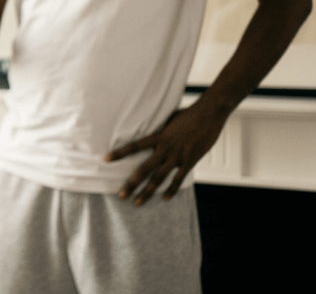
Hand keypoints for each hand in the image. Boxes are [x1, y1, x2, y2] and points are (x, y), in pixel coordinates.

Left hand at [104, 101, 227, 205]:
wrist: (210, 113)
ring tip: (137, 202)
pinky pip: (178, 179)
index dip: (119, 153)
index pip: (134, 146)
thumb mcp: (169, 120)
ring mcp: (178, 156)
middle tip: (121, 195)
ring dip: (147, 192)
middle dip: (131, 183)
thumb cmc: (189, 114)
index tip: (105, 159)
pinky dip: (172, 190)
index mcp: (158, 136)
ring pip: (159, 178)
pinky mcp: (190, 160)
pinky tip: (165, 199)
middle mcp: (165, 148)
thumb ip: (159, 129)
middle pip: (144, 169)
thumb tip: (149, 131)